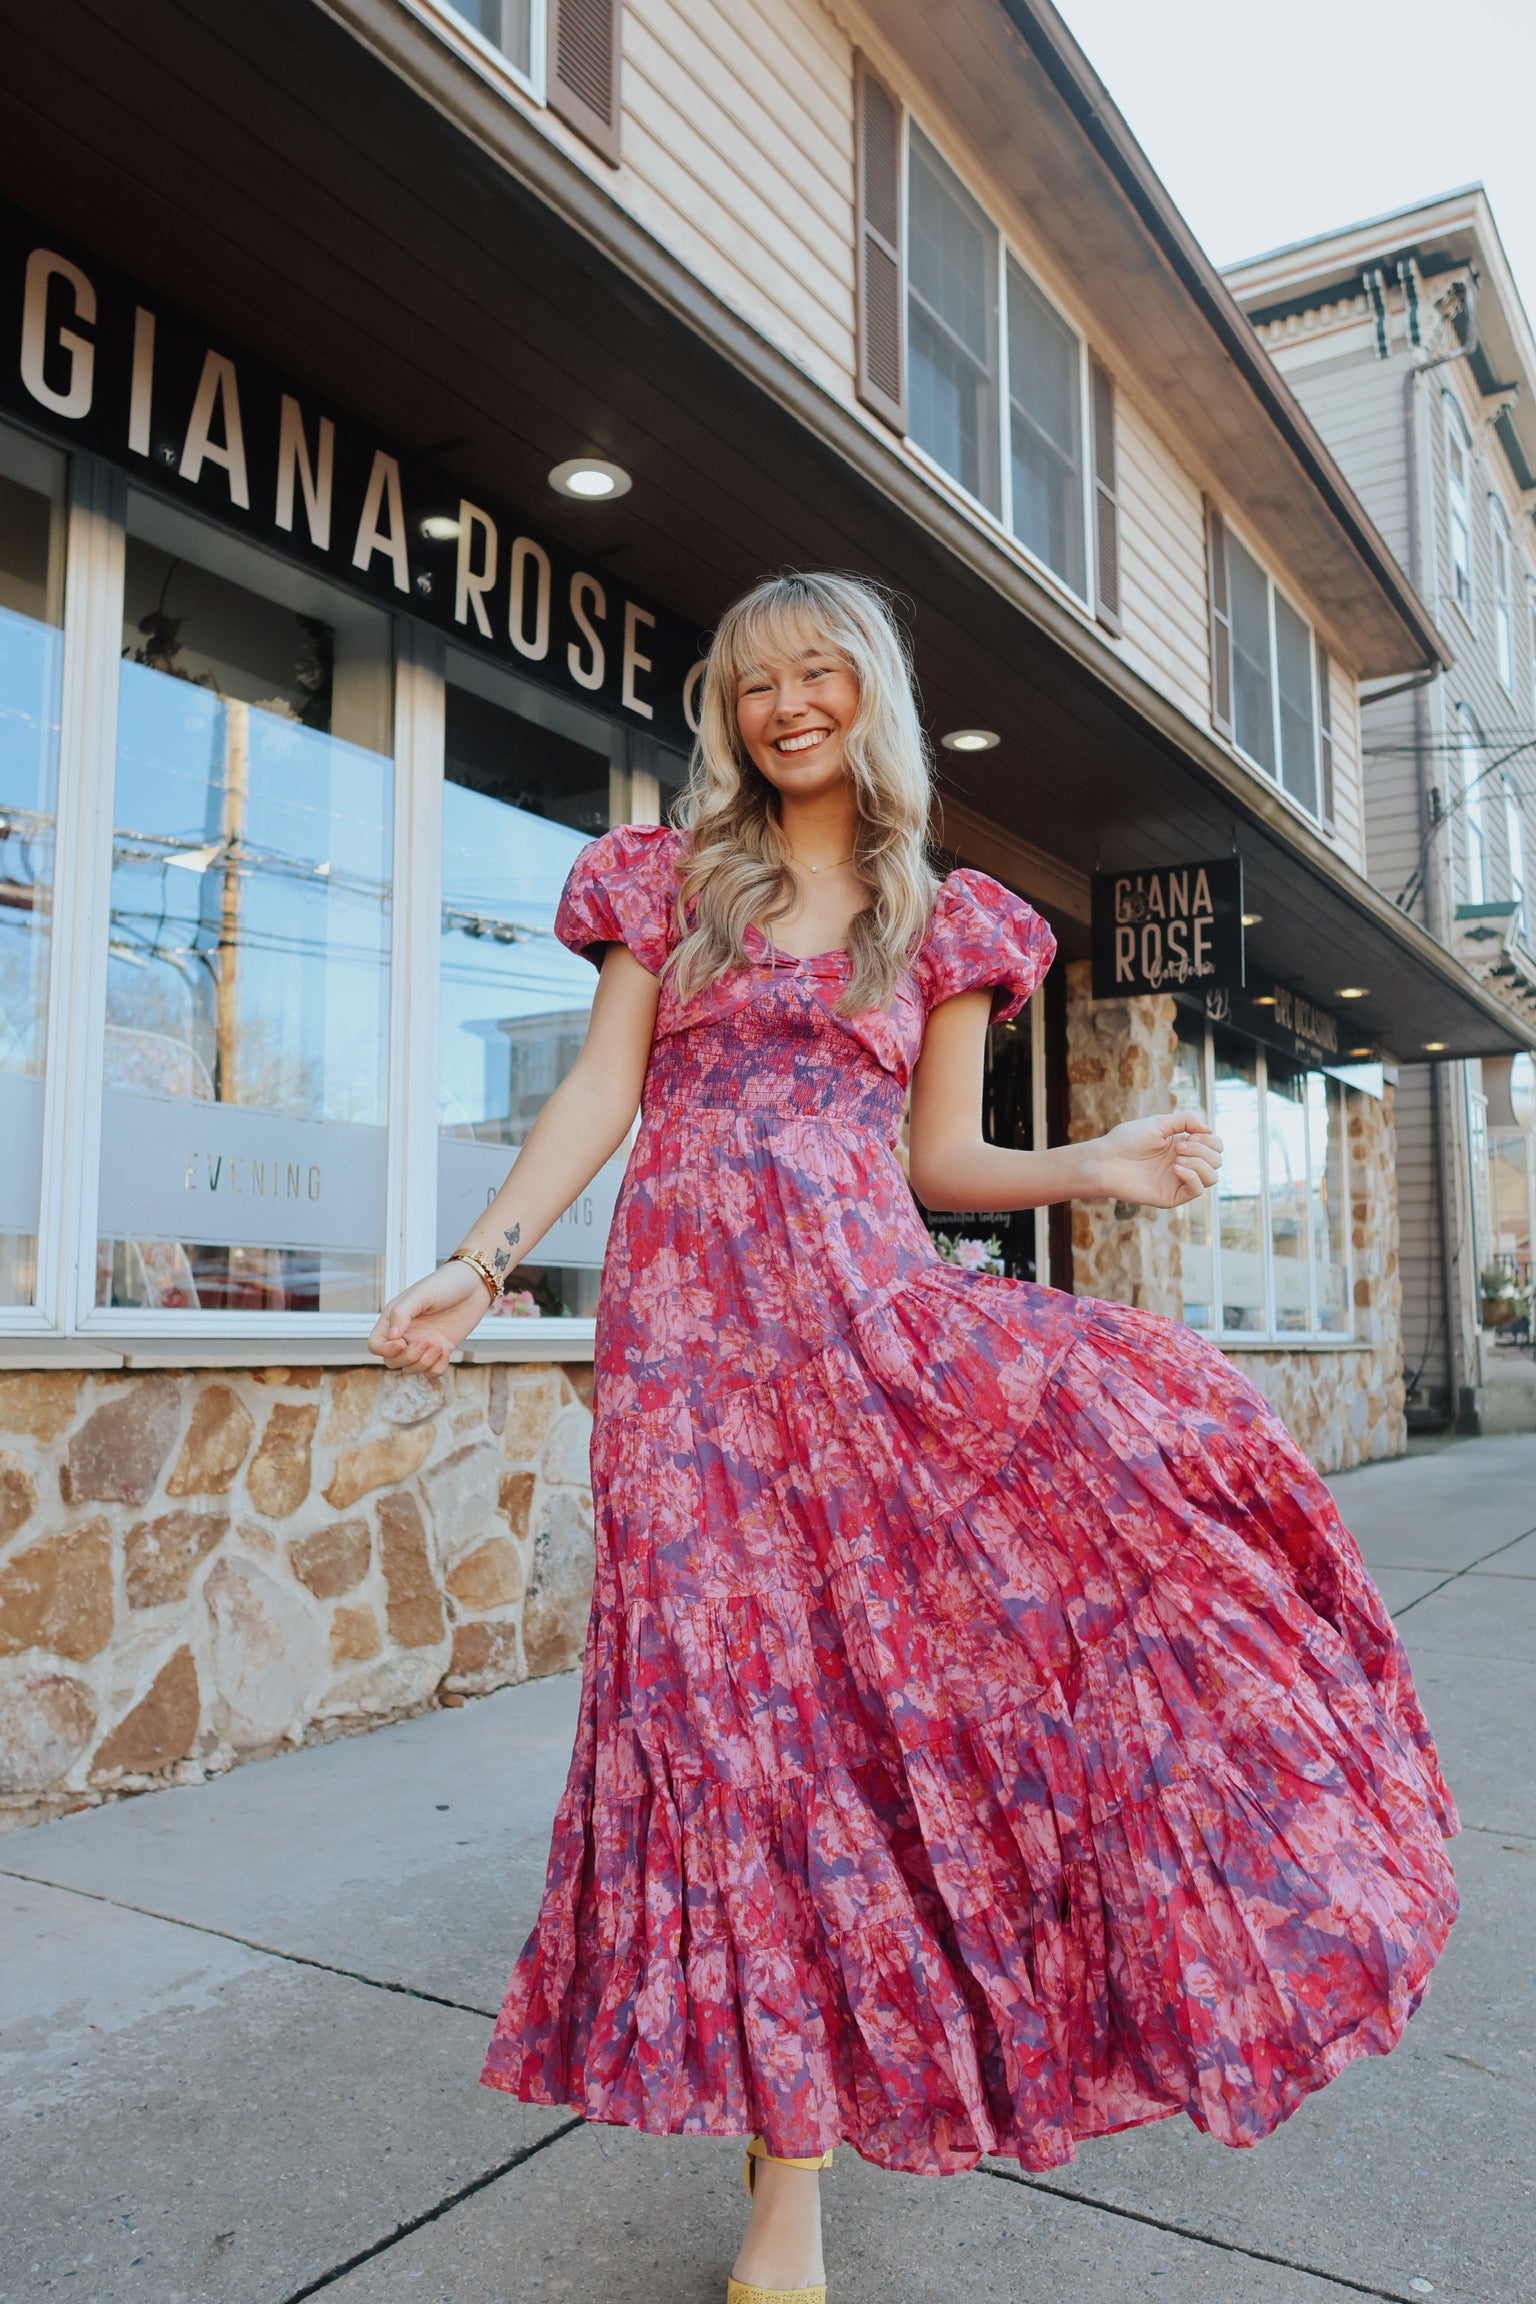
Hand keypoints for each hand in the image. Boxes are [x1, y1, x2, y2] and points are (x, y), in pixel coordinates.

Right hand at [367, 1261, 487, 1373]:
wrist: (475, 1285)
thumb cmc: (446, 1284)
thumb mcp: (422, 1294)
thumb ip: (402, 1313)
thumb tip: (391, 1337)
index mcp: (394, 1319)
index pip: (376, 1345)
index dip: (384, 1350)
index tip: (402, 1343)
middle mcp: (405, 1334)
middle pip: (392, 1361)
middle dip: (408, 1357)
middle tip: (426, 1340)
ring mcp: (422, 1344)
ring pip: (410, 1369)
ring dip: (424, 1363)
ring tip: (439, 1345)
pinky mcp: (440, 1350)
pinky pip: (431, 1372)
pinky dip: (437, 1368)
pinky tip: (447, 1352)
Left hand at [1090, 1110, 1222, 1209]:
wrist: (1106, 1161)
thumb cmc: (1128, 1140)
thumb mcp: (1160, 1123)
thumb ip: (1186, 1120)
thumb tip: (1209, 1130)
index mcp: (1182, 1146)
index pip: (1214, 1146)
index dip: (1210, 1140)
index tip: (1191, 1135)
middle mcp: (1184, 1164)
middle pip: (1216, 1161)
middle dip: (1204, 1150)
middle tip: (1180, 1146)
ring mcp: (1179, 1181)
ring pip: (1211, 1177)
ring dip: (1200, 1164)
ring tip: (1178, 1158)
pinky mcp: (1172, 1196)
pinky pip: (1197, 1191)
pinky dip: (1193, 1177)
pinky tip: (1177, 1168)